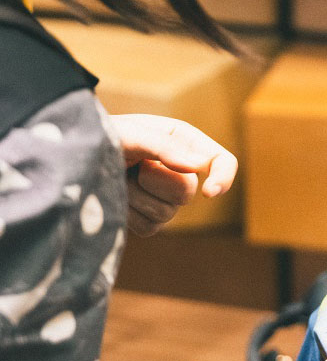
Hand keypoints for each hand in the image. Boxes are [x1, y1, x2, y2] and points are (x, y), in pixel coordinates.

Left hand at [109, 114, 237, 235]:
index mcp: (185, 143)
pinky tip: (116, 196)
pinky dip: (128, 214)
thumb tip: (201, 166)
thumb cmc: (102, 135)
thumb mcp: (132, 133)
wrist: (70, 159)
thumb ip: (165, 147)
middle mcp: (180, 170)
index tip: (209, 192)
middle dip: (156, 181)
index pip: (222, 161)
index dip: (223, 178)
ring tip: (119, 178)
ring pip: (167, 213)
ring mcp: (165, 198)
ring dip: (136, 196)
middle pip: (188, 191)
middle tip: (132, 166)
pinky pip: (149, 227)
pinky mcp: (148, 220)